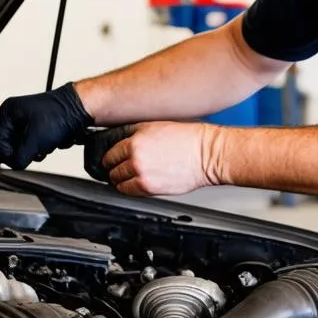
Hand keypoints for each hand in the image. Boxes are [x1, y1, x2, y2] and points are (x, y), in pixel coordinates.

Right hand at [0, 83, 93, 168]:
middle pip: (3, 143)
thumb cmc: (61, 115)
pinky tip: (50, 144)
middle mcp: (14, 115)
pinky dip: (39, 148)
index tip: (17, 159)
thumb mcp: (35, 140)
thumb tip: (15, 165)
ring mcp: (25, 121)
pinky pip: (30, 145)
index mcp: (8, 112)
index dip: (4, 153)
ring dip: (30, 151)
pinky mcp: (37, 128)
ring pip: (17, 146)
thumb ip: (19, 157)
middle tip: (29, 154)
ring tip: (43, 146)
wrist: (81, 110)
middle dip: (16, 152)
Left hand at [98, 122, 220, 196]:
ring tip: (126, 176)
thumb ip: (135, 133)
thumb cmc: (190, 139)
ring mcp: (142, 174)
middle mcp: (136, 158)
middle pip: (111, 167)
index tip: (111, 158)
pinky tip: (134, 183)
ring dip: (119, 179)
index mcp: (136, 141)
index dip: (110, 156)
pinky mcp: (150, 188)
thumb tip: (120, 140)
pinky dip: (128, 188)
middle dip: (113, 168)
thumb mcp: (157, 126)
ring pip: (118, 181)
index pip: (110, 152)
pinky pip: (129, 191)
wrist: (208, 154)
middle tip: (117, 167)